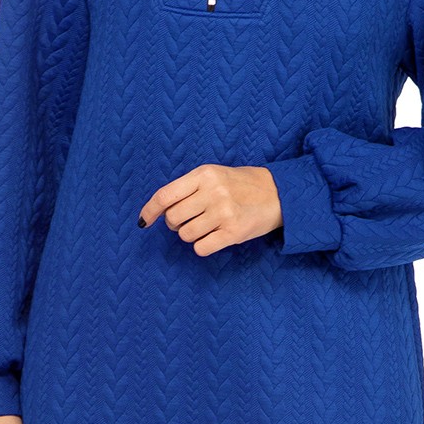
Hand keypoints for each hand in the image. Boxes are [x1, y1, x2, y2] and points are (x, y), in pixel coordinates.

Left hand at [139, 163, 282, 256]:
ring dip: (191, 235)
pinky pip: (201, 248)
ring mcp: (223, 213)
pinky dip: (203, 247)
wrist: (278, 193)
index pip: (165, 195)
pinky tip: (215, 237)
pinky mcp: (233, 233)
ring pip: (186, 235)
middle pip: (173, 218)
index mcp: (204, 174)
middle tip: (191, 219)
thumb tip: (159, 211)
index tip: (145, 221)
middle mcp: (212, 192)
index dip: (151, 210)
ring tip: (207, 226)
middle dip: (176, 224)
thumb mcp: (214, 175)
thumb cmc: (240, 185)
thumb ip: (188, 188)